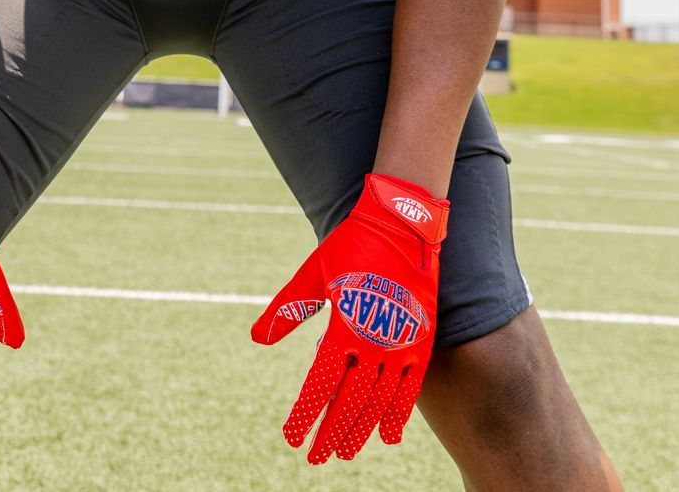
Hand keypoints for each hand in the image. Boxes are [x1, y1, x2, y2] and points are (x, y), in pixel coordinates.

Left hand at [251, 173, 448, 461]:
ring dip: (359, 430)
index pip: (319, 385)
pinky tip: (387, 436)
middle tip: (315, 456)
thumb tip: (257, 339)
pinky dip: (398, 414)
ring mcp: (400, 344)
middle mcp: (372, 342)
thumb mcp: (313, 273)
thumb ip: (288, 309)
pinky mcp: (421, 340)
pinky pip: (410, 388)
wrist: (400, 223)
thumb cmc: (350, 245)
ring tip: (343, 451)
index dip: (305, 414)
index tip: (292, 436)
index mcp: (343, 327)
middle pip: (348, 402)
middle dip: (330, 432)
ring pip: (378, 401)